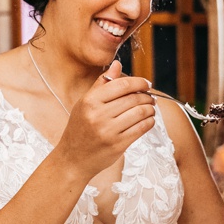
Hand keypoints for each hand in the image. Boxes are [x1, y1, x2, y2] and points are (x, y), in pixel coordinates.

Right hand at [50, 59, 156, 179]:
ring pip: (140, 112)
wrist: (72, 159)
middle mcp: (98, 115)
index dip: (139, 82)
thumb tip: (117, 65)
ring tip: (150, 108)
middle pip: (134, 98)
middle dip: (147, 96)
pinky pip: (141, 128)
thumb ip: (102, 84)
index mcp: (90, 101)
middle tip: (150, 97)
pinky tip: (148, 120)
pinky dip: (149, 122)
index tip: (146, 84)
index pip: (122, 85)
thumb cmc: (80, 128)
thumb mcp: (85, 103)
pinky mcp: (118, 144)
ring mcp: (108, 131)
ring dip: (150, 108)